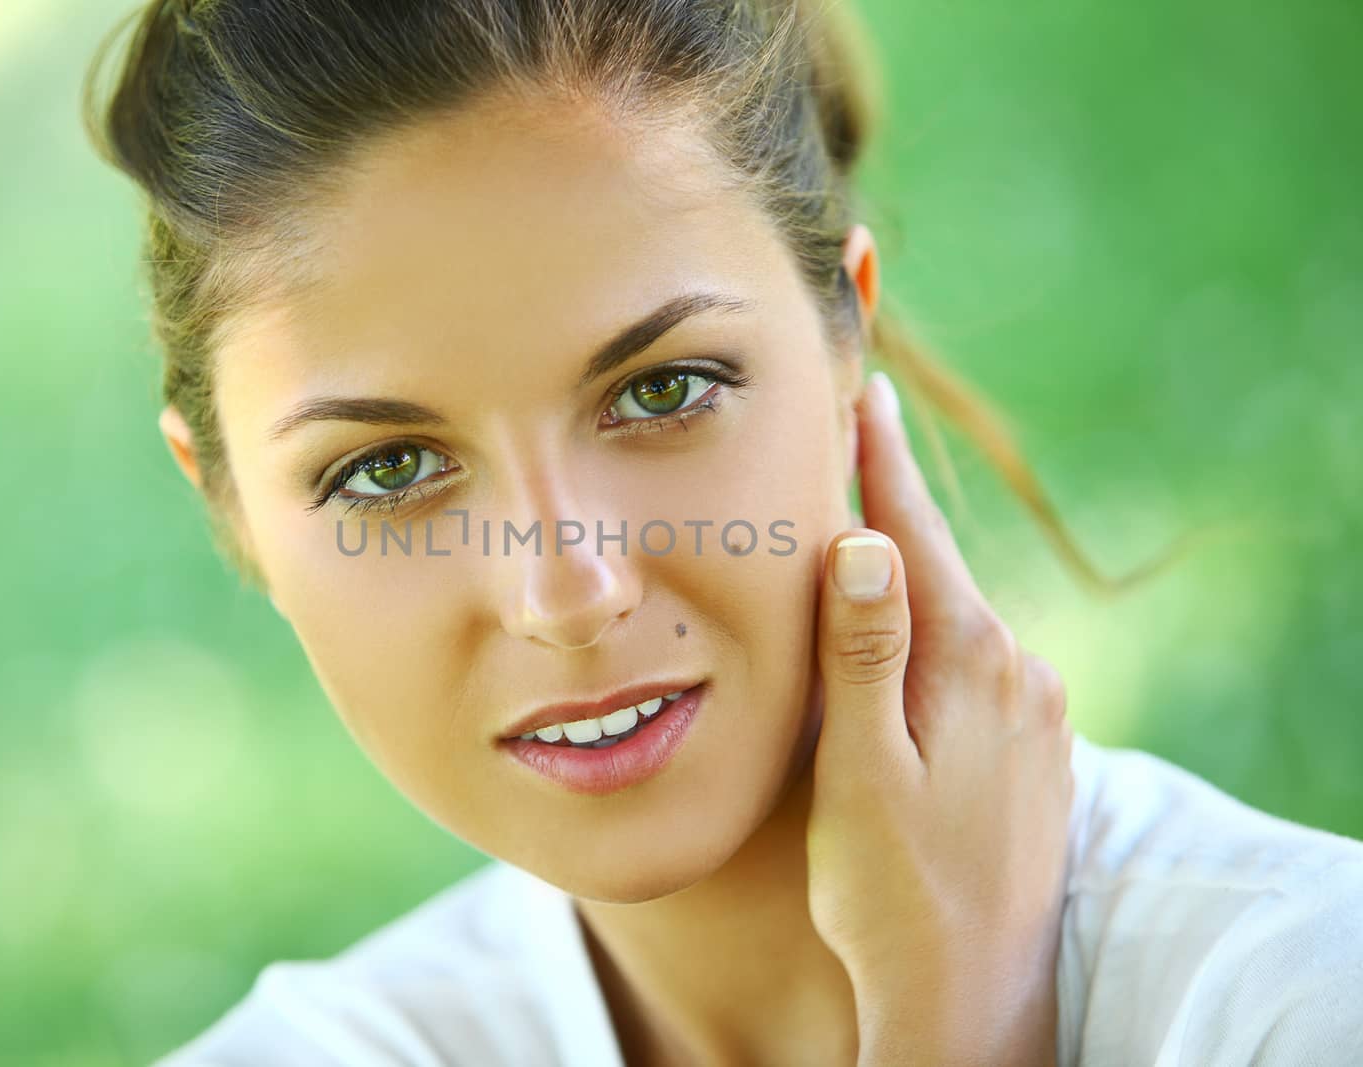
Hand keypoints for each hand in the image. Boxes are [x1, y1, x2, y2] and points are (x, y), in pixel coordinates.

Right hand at [806, 371, 1073, 1066]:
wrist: (970, 997)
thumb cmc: (891, 894)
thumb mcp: (863, 773)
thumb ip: (865, 654)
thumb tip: (866, 537)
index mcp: (969, 664)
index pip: (914, 535)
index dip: (880, 459)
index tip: (866, 386)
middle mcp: (1018, 672)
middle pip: (935, 566)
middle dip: (885, 512)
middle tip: (837, 447)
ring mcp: (1035, 710)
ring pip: (951, 617)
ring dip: (903, 580)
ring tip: (849, 540)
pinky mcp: (1035, 745)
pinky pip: (969, 662)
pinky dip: (926, 635)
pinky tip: (895, 644)